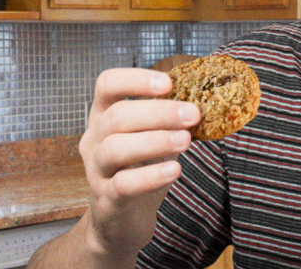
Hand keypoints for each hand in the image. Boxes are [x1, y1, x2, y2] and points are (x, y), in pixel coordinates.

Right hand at [77, 66, 200, 261]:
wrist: (122, 220)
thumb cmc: (140, 169)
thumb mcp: (153, 137)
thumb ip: (170, 120)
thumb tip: (205, 102)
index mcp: (104, 115)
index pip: (107, 84)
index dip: (135, 79)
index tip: (168, 83)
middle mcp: (94, 139)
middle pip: (117, 116)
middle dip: (158, 112)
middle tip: (192, 114)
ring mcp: (96, 170)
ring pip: (115, 148)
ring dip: (154, 141)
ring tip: (185, 141)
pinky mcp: (107, 199)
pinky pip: (123, 184)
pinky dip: (151, 176)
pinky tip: (174, 170)